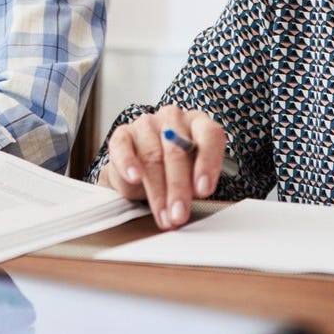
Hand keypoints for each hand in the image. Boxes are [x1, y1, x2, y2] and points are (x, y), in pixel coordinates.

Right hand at [97, 106, 225, 229]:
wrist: (141, 172)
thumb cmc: (175, 171)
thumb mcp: (194, 174)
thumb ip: (198, 179)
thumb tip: (199, 192)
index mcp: (198, 123)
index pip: (210, 135)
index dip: (208, 163)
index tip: (204, 190)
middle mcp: (173, 118)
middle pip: (177, 151)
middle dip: (178, 188)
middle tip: (179, 214)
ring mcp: (146, 124)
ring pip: (152, 156)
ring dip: (157, 191)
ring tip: (163, 215)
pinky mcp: (123, 134)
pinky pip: (123, 148)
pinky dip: (128, 164)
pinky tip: (135, 178)